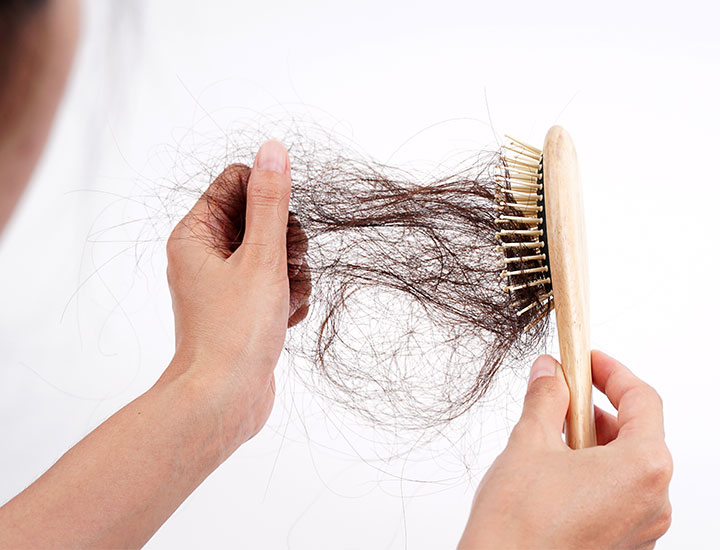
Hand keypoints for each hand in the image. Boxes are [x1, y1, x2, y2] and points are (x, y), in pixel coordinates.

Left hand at [164, 139, 310, 447]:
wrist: (223, 400)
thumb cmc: (235, 331)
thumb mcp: (260, 258)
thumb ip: (270, 202)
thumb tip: (272, 149)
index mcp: (196, 233)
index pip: (238, 181)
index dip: (269, 199)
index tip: (279, 232)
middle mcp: (205, 254)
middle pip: (260, 216)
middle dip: (286, 242)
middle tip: (284, 270)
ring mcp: (223, 282)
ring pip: (274, 251)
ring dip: (292, 273)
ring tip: (284, 301)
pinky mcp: (241, 307)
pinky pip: (274, 283)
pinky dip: (287, 296)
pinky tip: (285, 318)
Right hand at [459, 351, 671, 548]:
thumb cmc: (519, 523)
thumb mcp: (530, 442)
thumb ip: (546, 398)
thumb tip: (550, 372)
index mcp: (642, 468)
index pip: (643, 401)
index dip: (612, 373)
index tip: (588, 360)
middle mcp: (654, 502)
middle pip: (638, 435)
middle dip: (598, 410)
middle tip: (562, 395)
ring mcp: (642, 529)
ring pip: (627, 467)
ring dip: (594, 443)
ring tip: (551, 438)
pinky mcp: (624, 546)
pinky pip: (620, 496)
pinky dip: (595, 474)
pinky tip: (557, 472)